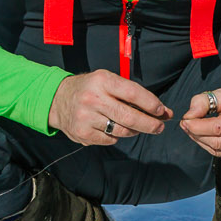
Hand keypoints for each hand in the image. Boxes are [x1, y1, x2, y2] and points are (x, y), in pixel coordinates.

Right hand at [49, 70, 171, 145]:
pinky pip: (110, 140)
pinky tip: (112, 128)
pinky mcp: (82, 133)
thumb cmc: (91, 89)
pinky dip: (116, 137)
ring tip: (136, 127)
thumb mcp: (107, 81)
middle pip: (129, 116)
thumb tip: (162, 111)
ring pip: (121, 130)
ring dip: (134, 131)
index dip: (151, 104)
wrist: (57, 99)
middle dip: (149, 124)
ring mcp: (86, 117)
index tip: (162, 111)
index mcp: (102, 80)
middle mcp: (93, 98)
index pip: (133, 93)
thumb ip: (132, 94)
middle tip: (159, 127)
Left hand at [179, 84, 220, 164]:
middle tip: (186, 125)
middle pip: (218, 142)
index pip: (219, 128)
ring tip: (194, 130)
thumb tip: (189, 116)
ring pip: (219, 151)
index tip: (186, 121)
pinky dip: (212, 148)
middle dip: (197, 134)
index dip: (199, 126)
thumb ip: (203, 102)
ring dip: (202, 142)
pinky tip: (207, 137)